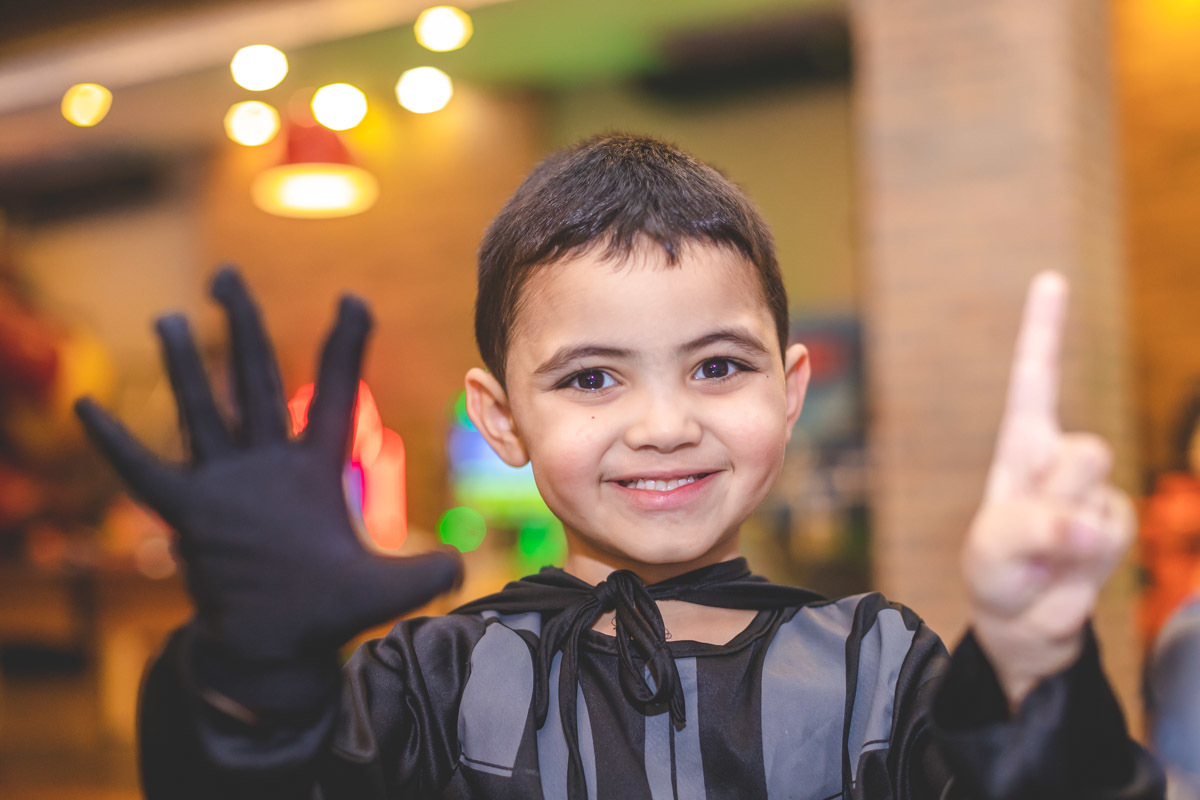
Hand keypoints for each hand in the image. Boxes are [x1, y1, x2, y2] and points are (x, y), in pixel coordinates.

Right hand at [75, 269, 460, 670]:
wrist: (275, 649)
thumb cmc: (327, 613)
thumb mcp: (385, 591)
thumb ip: (426, 574)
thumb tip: (463, 569)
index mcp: (317, 468)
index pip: (334, 392)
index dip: (345, 345)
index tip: (353, 298)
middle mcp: (269, 465)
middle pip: (256, 379)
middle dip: (242, 325)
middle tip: (226, 275)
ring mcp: (226, 486)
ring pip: (204, 410)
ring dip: (186, 365)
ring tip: (170, 318)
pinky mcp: (191, 515)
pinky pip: (146, 473)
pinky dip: (117, 445)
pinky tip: (87, 410)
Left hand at [962, 271, 1132, 708]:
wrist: (1023, 622)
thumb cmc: (998, 573)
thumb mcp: (994, 553)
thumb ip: (1036, 529)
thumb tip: (1090, 521)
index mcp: (1021, 445)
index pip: (1034, 379)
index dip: (1043, 330)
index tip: (1051, 278)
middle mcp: (1061, 459)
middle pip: (1085, 452)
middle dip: (1060, 496)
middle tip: (1033, 534)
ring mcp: (1095, 492)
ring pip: (1101, 500)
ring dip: (1068, 538)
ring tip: (1044, 558)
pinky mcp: (1117, 526)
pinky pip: (1112, 538)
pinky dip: (1086, 563)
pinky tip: (1067, 571)